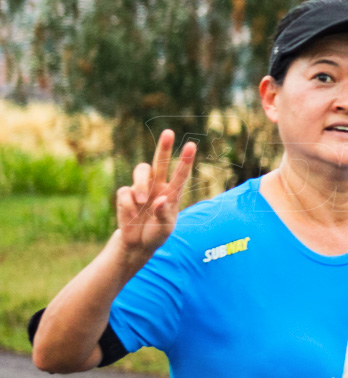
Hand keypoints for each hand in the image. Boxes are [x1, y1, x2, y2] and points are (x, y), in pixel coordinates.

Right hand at [115, 130, 196, 264]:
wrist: (137, 244)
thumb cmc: (156, 233)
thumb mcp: (165, 228)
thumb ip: (164, 215)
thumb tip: (160, 200)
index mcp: (172, 193)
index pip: (181, 174)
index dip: (186, 160)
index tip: (192, 145)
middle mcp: (157, 186)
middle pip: (160, 161)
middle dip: (164, 147)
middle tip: (169, 133)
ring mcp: (141, 189)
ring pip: (141, 170)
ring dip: (141, 183)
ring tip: (143, 200)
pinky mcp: (126, 196)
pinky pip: (126, 193)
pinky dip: (128, 205)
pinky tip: (132, 215)